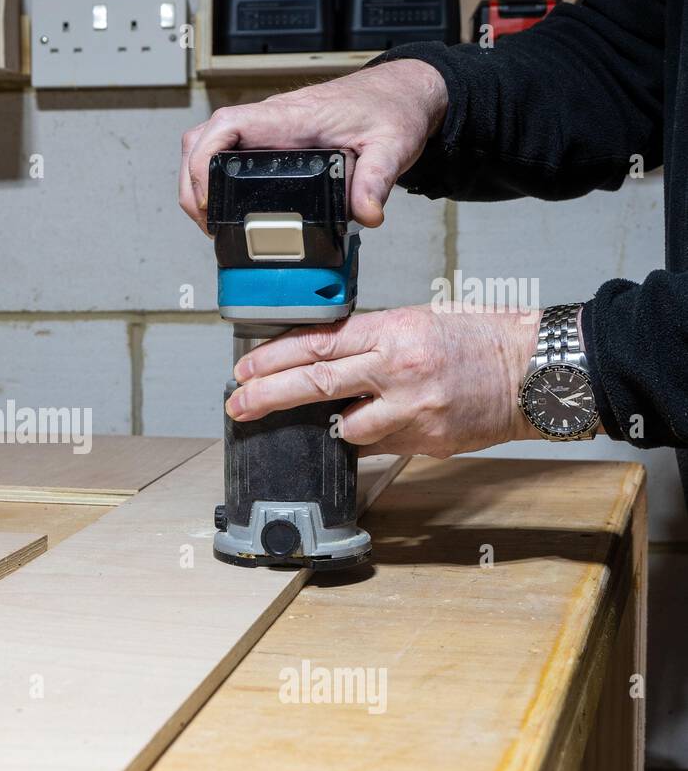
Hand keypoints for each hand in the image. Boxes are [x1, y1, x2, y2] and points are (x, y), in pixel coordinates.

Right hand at [179, 59, 448, 229]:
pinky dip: (213, 177)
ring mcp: (267, 129)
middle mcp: (271, 120)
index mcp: (290, 117)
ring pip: (208, 143)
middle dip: (190, 182)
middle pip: (202, 138)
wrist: (401, 93)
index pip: (225, 126)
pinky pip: (226, 151)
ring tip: (206, 218)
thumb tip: (366, 214)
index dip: (203, 163)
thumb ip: (377, 180)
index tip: (206, 199)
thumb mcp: (391, 145)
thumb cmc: (392, 109)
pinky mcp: (272, 139)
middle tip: (204, 222)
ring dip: (196, 179)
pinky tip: (224, 204)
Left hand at [225, 305, 542, 457]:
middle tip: (237, 406)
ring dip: (322, 427)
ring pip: (343, 426)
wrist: (533, 371)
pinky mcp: (425, 439)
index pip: (317, 343)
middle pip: (315, 383)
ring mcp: (412, 408)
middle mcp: (398, 367)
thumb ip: (368, 344)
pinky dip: (360, 442)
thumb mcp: (416, 323)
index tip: (243, 371)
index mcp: (392, 330)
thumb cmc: (476, 341)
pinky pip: (374, 447)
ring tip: (311, 423)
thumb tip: (318, 365)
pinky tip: (358, 434)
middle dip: (267, 396)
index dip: (273, 359)